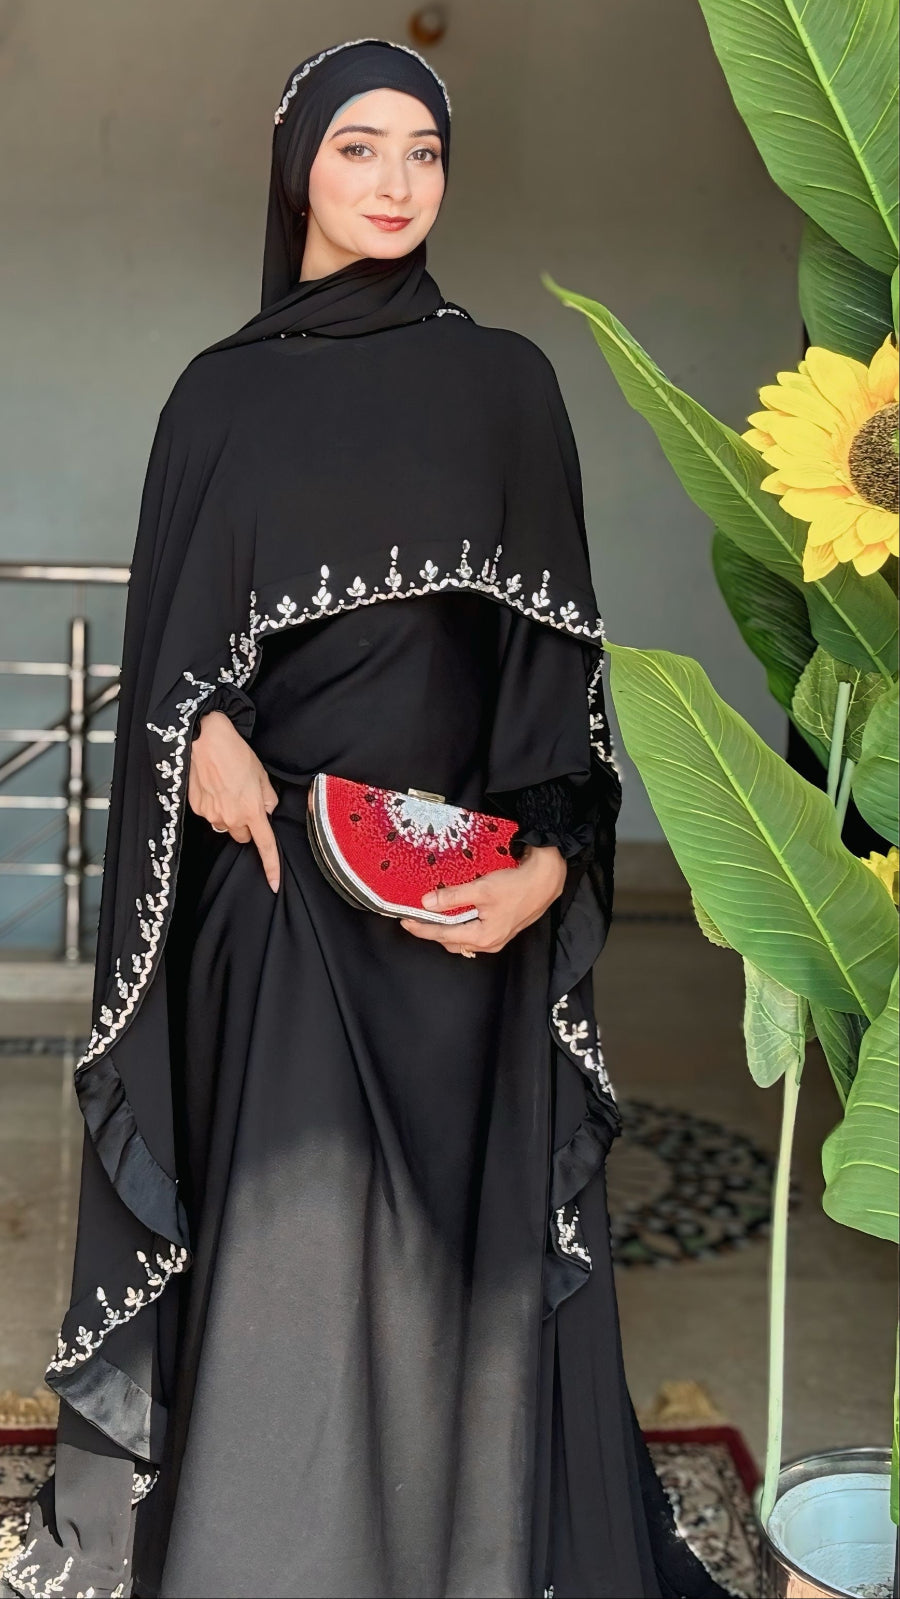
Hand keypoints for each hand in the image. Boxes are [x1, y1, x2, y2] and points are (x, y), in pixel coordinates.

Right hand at [188, 711, 280, 892]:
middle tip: (246, 802)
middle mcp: (230, 818)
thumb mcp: (262, 775)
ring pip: (225, 826)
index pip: (265, 845)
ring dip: (230, 816)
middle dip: (247, 825)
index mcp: (252, 810)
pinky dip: (214, 806)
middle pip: (242, 836)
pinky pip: (210, 815)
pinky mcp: (196, 808)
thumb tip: (267, 810)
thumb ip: (268, 798)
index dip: (271, 866)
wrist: (205, 740)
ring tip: (227, 790)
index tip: (274, 883)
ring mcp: (211, 815)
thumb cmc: (236, 754)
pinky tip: (213, 787)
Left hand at [399, 844, 566, 955]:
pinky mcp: (502, 928)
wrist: (547, 879)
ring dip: (446, 929)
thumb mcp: (481, 889)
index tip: (405, 922)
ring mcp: (497, 938)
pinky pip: (474, 933)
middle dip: (432, 932)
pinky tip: (456, 914)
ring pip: (463, 939)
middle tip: (415, 920)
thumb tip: (427, 903)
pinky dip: (461, 925)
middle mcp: (490, 943)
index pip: (443, 935)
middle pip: (452, 941)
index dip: (422, 928)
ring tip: (431, 917)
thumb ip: (453, 897)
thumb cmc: (517, 885)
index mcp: (483, 937)